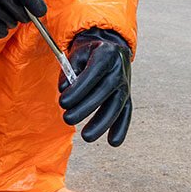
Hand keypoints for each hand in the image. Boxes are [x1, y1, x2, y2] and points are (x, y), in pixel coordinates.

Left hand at [59, 28, 132, 145]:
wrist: (111, 49)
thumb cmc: (89, 53)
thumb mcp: (77, 53)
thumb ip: (69, 70)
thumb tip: (64, 90)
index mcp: (106, 54)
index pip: (93, 73)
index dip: (78, 89)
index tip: (62, 102)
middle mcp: (119, 69)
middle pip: (105, 92)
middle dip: (85, 108)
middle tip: (67, 119)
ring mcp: (126, 84)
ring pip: (116, 106)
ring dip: (102, 123)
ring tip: (86, 137)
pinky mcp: (128, 96)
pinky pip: (126, 113)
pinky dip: (121, 128)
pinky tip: (113, 142)